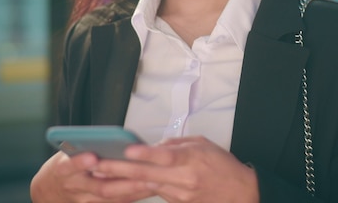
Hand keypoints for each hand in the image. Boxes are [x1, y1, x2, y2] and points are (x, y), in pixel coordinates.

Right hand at [30, 150, 155, 202]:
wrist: (49, 192)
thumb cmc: (65, 165)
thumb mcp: (65, 151)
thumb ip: (83, 145)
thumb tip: (110, 137)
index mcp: (63, 169)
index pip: (70, 165)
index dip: (80, 162)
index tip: (92, 155)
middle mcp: (75, 187)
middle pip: (99, 186)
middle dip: (122, 180)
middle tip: (141, 171)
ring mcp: (86, 201)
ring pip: (112, 198)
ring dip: (134, 189)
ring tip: (154, 180)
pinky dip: (135, 196)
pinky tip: (151, 188)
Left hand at [94, 136, 259, 202]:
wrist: (239, 193)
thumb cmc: (223, 165)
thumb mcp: (203, 144)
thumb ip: (176, 144)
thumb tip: (153, 145)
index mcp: (192, 159)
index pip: (166, 156)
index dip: (146, 153)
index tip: (128, 150)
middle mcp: (184, 178)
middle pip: (148, 174)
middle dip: (120, 170)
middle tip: (98, 166)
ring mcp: (179, 194)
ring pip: (145, 187)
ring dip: (120, 183)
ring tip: (99, 178)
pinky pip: (152, 193)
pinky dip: (134, 190)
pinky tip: (117, 187)